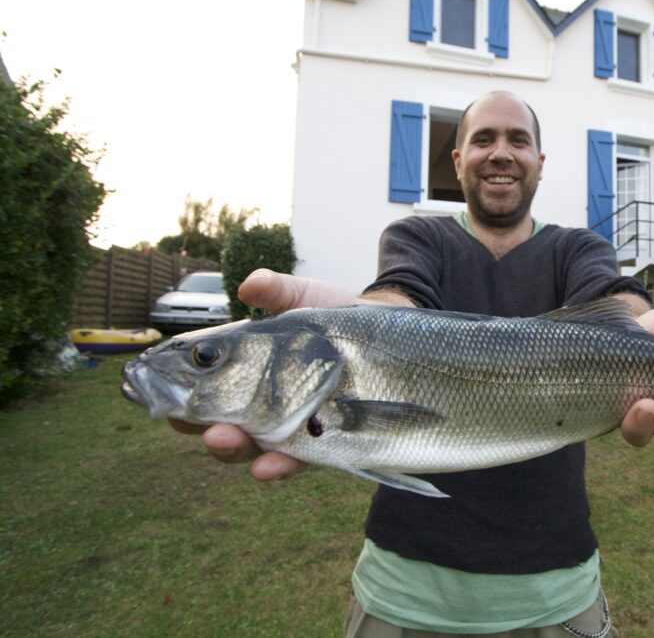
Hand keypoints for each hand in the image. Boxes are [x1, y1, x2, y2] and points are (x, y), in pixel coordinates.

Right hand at [168, 269, 354, 480]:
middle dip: (206, 431)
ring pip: (253, 449)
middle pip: (223, 428)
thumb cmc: (335, 319)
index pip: (206, 392)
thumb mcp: (304, 299)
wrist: (393, 341)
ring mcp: (291, 427)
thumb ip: (276, 291)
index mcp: (248, 374)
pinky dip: (280, 466)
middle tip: (196, 425)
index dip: (181, 399)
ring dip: (235, 449)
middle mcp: (263, 407)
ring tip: (225, 441)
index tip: (164, 401)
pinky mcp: (323, 442)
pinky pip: (297, 462)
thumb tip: (249, 284)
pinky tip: (270, 465)